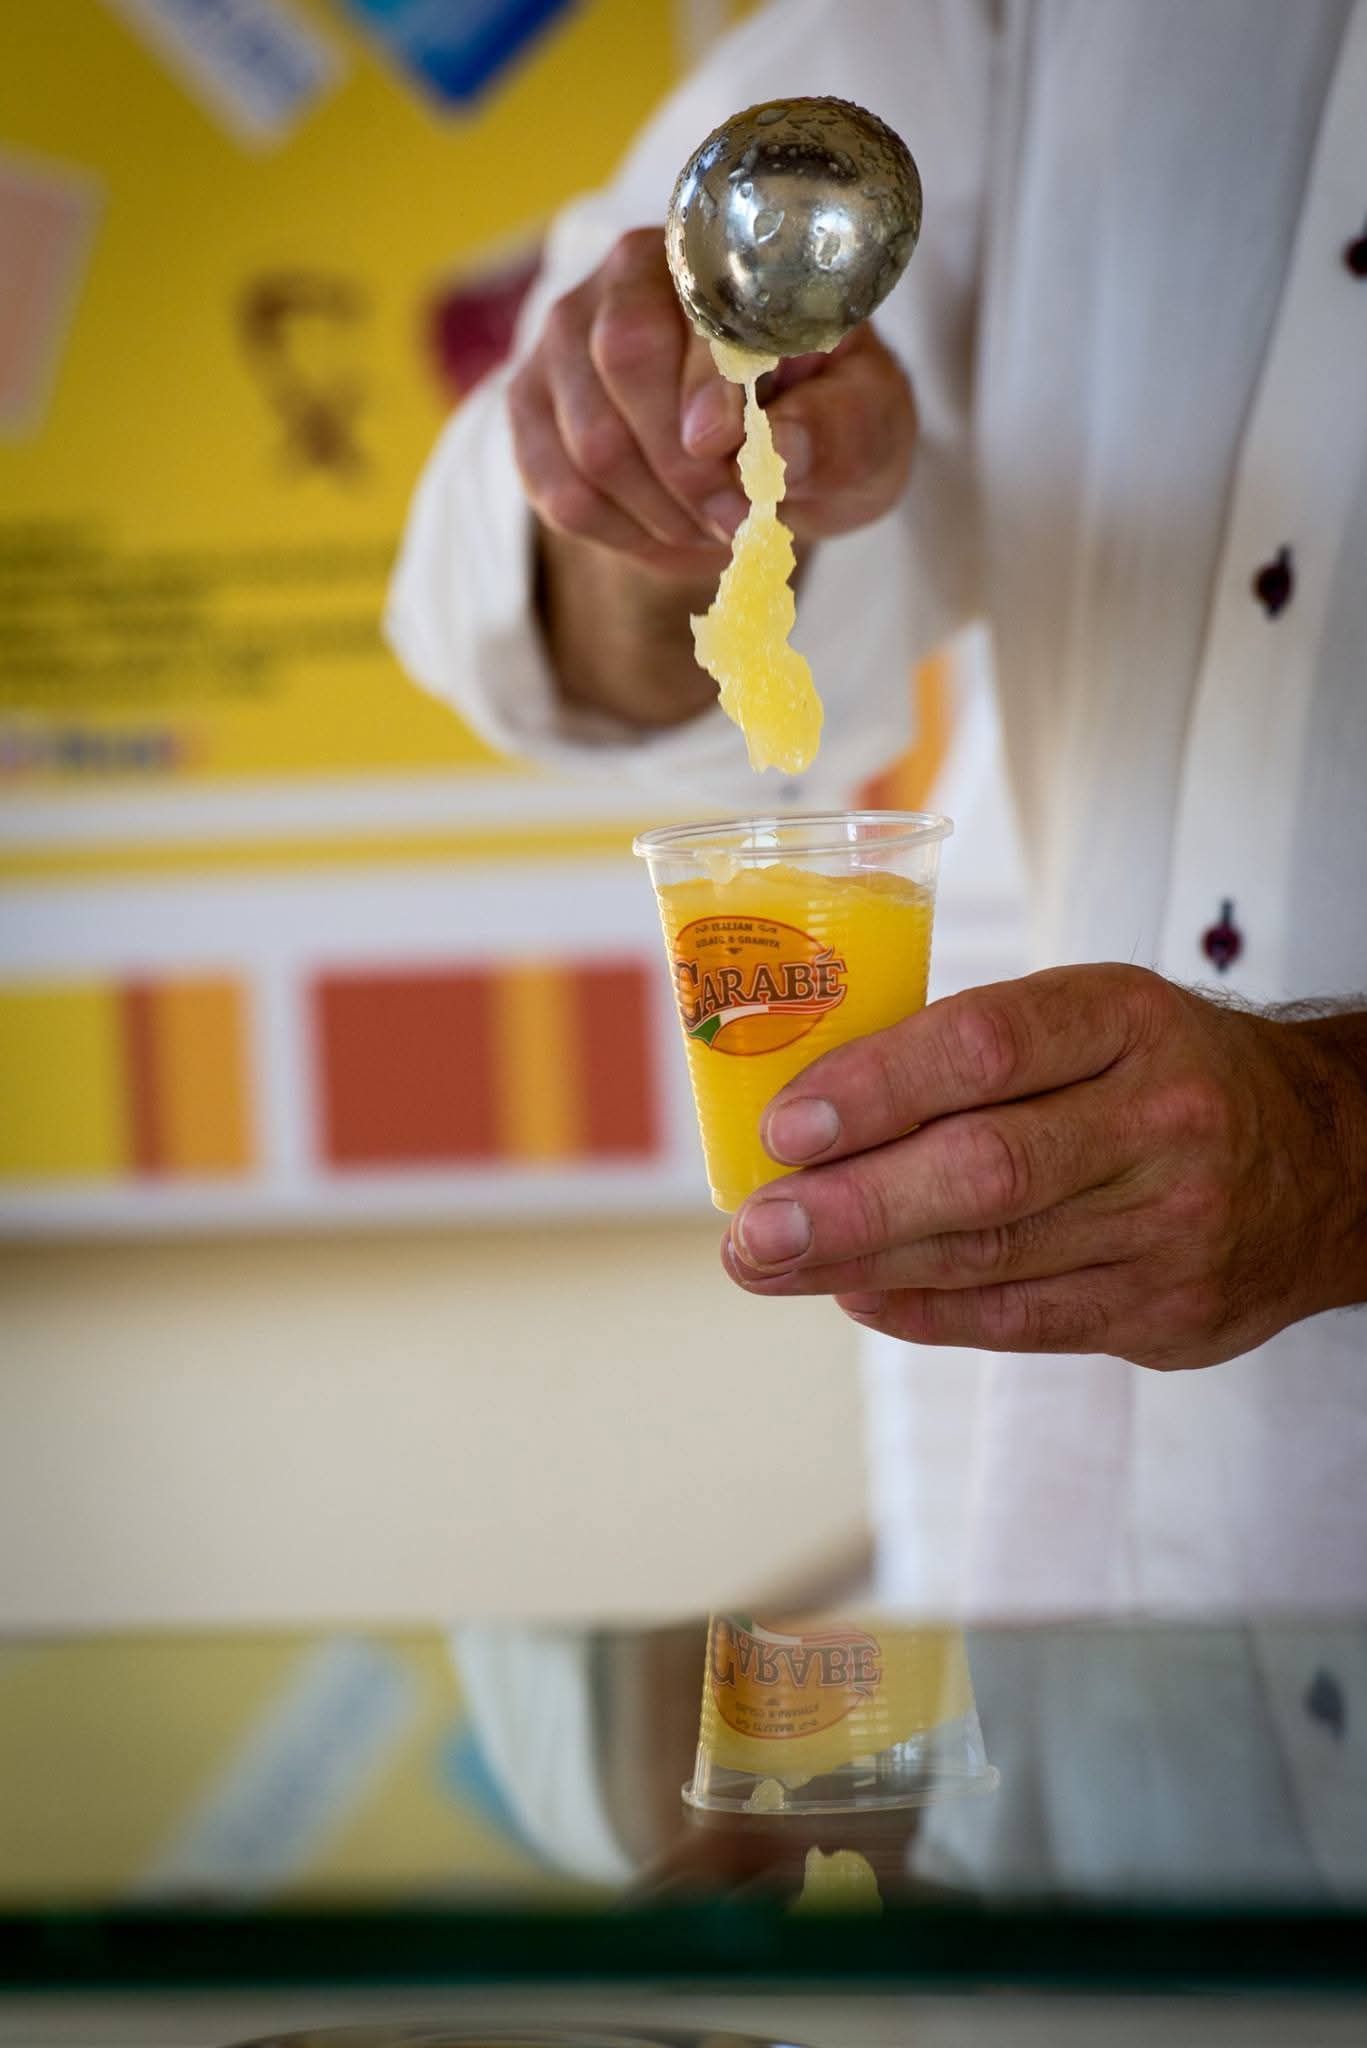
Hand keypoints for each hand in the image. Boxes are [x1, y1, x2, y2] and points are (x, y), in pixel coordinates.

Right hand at [507, 226, 917, 582]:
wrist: (780, 450)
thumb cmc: (830, 417)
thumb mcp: (869, 419)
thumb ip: (838, 427)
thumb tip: (781, 449)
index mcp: (717, 253)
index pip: (684, 310)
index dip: (704, 389)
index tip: (734, 456)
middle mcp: (626, 276)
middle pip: (619, 368)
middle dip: (685, 467)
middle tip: (738, 516)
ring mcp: (565, 341)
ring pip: (588, 446)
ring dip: (661, 512)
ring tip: (712, 525)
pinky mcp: (533, 410)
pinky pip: (560, 494)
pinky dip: (623, 535)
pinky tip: (669, 532)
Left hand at [723, 966, 1366, 1371]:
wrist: (1326, 1159)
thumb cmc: (1160, 1073)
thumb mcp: (1091, 1018)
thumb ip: (972, 1055)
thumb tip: (809, 1115)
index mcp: (1125, 1019)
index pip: (987, 1047)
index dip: (874, 1089)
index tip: (782, 1127)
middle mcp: (1159, 1119)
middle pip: (985, 1170)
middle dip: (848, 1206)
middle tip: (751, 1231)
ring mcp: (1172, 1225)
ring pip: (993, 1256)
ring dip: (860, 1266)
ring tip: (768, 1264)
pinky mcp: (1168, 1311)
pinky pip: (1024, 1319)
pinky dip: (926, 1310)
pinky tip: (855, 1293)